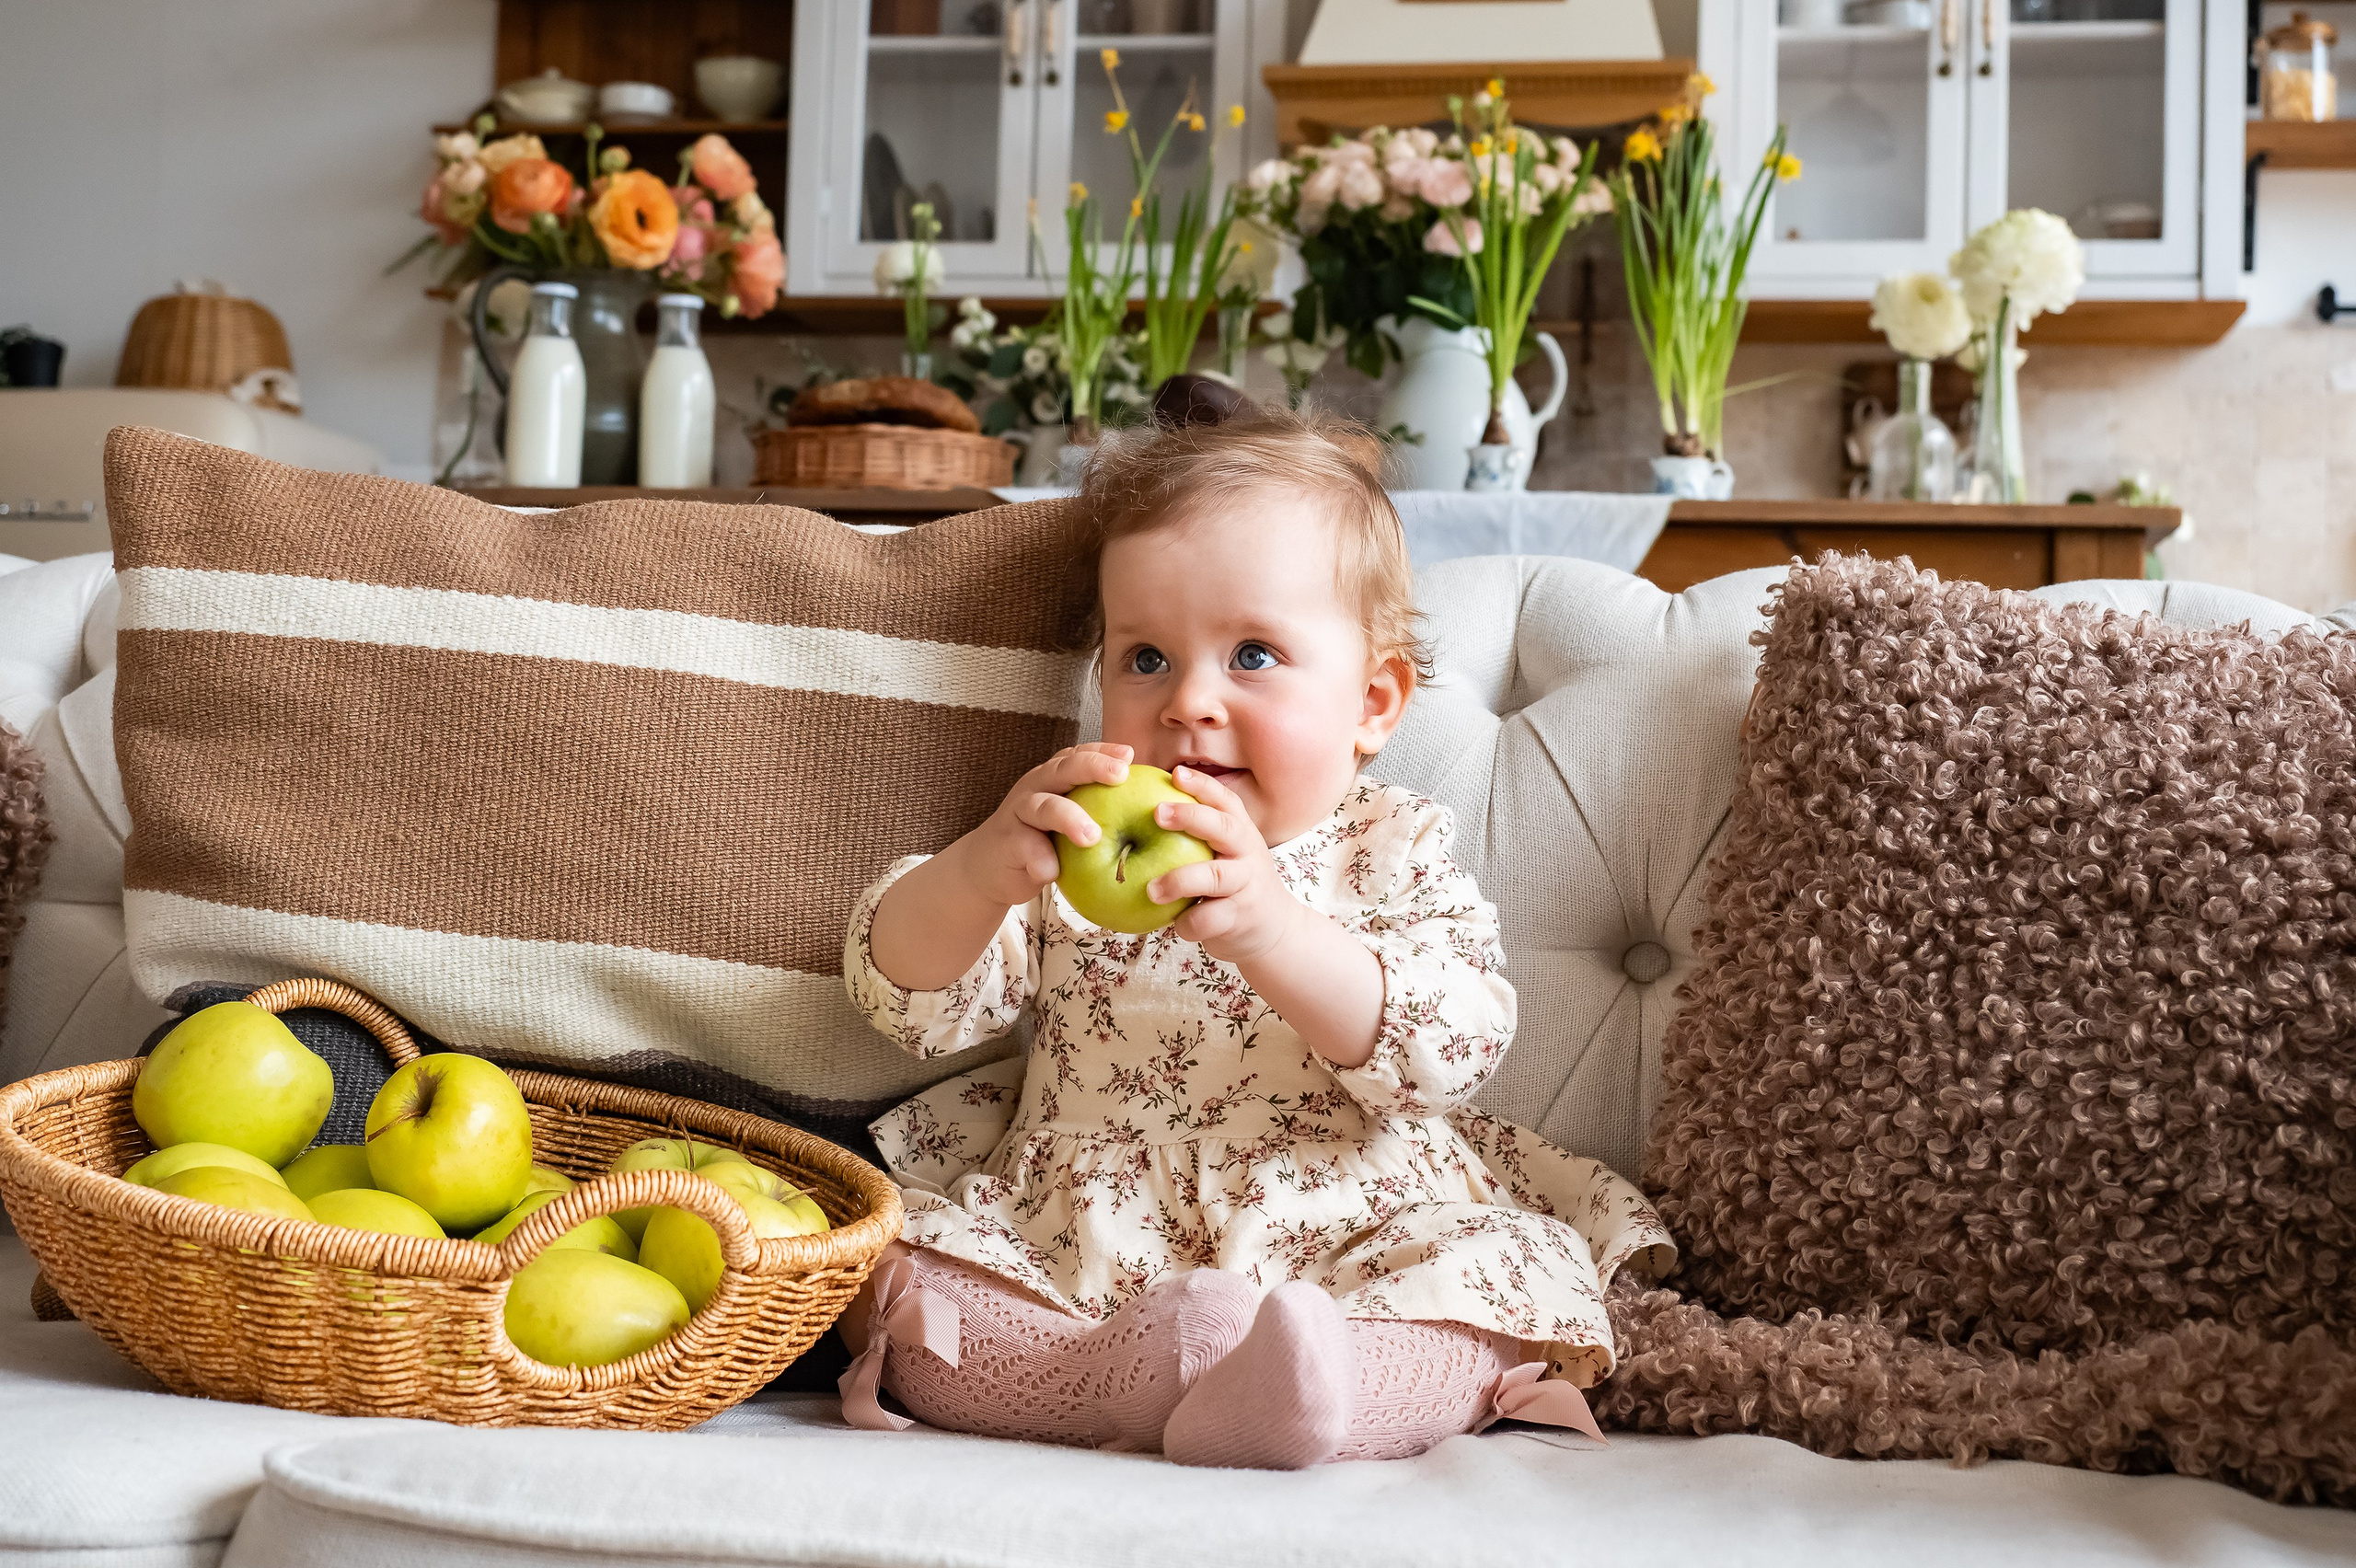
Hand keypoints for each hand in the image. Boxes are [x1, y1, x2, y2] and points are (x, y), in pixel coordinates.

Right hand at [945, 742, 1133, 910]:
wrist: (991, 866)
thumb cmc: (1043, 840)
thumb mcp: (1070, 819)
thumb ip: (1099, 809)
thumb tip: (1155, 810)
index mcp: (1054, 777)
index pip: (1079, 754)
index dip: (1103, 751)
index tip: (1130, 756)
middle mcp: (1036, 787)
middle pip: (1063, 769)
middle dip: (1092, 768)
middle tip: (1121, 776)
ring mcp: (1018, 813)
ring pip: (1043, 807)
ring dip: (1068, 818)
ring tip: (1091, 837)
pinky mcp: (1007, 843)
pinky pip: (1024, 848)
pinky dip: (1039, 859)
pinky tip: (1051, 871)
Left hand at [1149, 765, 1304, 963]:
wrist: (1273, 930)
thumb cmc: (1234, 886)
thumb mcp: (1226, 855)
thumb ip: (1198, 837)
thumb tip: (1142, 810)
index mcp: (1241, 832)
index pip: (1225, 801)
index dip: (1202, 785)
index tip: (1175, 774)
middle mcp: (1247, 853)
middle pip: (1224, 828)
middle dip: (1190, 817)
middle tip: (1157, 813)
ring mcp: (1246, 885)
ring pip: (1214, 876)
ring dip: (1179, 880)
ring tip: (1151, 890)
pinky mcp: (1240, 918)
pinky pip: (1207, 919)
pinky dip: (1186, 924)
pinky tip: (1176, 924)